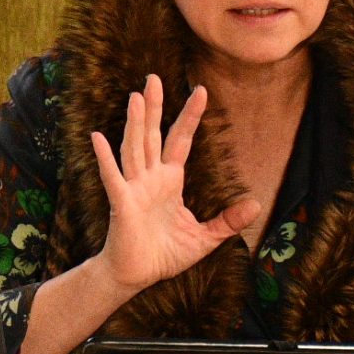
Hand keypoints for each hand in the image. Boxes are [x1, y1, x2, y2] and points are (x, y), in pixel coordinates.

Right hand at [89, 75, 262, 300]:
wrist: (137, 275)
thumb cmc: (165, 254)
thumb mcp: (205, 238)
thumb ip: (227, 221)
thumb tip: (255, 205)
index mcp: (169, 181)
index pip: (180, 141)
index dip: (189, 116)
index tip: (200, 90)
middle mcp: (150, 178)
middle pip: (152, 135)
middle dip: (153, 107)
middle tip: (153, 78)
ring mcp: (134, 188)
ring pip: (134, 148)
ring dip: (135, 123)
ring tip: (137, 97)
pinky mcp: (121, 202)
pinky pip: (113, 177)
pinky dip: (105, 158)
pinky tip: (98, 137)